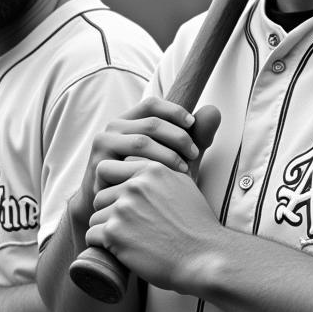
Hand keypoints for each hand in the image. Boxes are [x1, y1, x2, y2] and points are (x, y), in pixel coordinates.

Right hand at [79, 98, 221, 208]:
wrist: (114, 206)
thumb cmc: (145, 177)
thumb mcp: (172, 154)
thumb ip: (193, 135)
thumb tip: (213, 111)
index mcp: (127, 120)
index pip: (152, 104)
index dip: (175, 111)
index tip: (193, 125)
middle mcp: (111, 129)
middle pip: (151, 123)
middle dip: (179, 137)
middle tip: (195, 154)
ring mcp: (102, 147)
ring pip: (141, 142)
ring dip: (168, 155)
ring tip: (184, 170)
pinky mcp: (99, 167)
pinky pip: (128, 165)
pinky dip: (151, 172)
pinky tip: (164, 182)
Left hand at [85, 157, 223, 293]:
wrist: (205, 258)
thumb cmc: (197, 228)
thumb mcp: (184, 187)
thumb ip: (162, 175)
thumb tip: (145, 171)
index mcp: (151, 171)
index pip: (108, 169)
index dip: (109, 186)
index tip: (115, 201)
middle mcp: (135, 186)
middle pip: (100, 195)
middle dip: (108, 211)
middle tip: (124, 227)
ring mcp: (123, 208)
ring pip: (95, 216)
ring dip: (105, 229)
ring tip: (127, 241)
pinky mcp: (115, 232)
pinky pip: (92, 235)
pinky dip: (100, 245)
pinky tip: (116, 251)